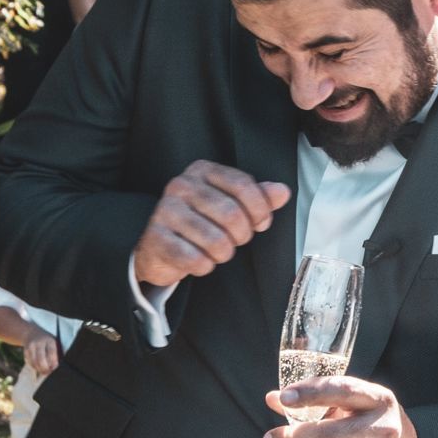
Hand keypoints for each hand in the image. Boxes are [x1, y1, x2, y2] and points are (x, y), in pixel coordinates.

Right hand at [24, 329, 59, 376]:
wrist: (32, 333)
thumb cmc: (46, 341)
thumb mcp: (53, 343)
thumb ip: (55, 354)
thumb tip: (54, 367)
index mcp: (49, 340)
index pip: (52, 353)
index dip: (53, 362)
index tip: (54, 368)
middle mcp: (39, 342)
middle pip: (41, 359)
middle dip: (45, 368)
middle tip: (48, 372)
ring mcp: (31, 346)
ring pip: (34, 362)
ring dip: (39, 369)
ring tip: (43, 372)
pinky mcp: (25, 351)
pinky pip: (29, 362)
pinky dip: (34, 367)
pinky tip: (38, 367)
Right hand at [134, 160, 291, 287]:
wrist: (159, 247)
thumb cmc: (200, 223)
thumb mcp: (231, 205)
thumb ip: (258, 198)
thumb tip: (282, 192)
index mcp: (201, 171)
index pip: (244, 185)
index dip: (260, 210)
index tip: (261, 223)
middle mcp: (181, 186)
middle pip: (232, 214)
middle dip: (242, 235)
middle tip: (236, 241)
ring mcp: (165, 211)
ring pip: (216, 240)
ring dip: (223, 253)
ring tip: (217, 251)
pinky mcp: (155, 238)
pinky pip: (194, 259)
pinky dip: (204, 266)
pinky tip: (200, 261)